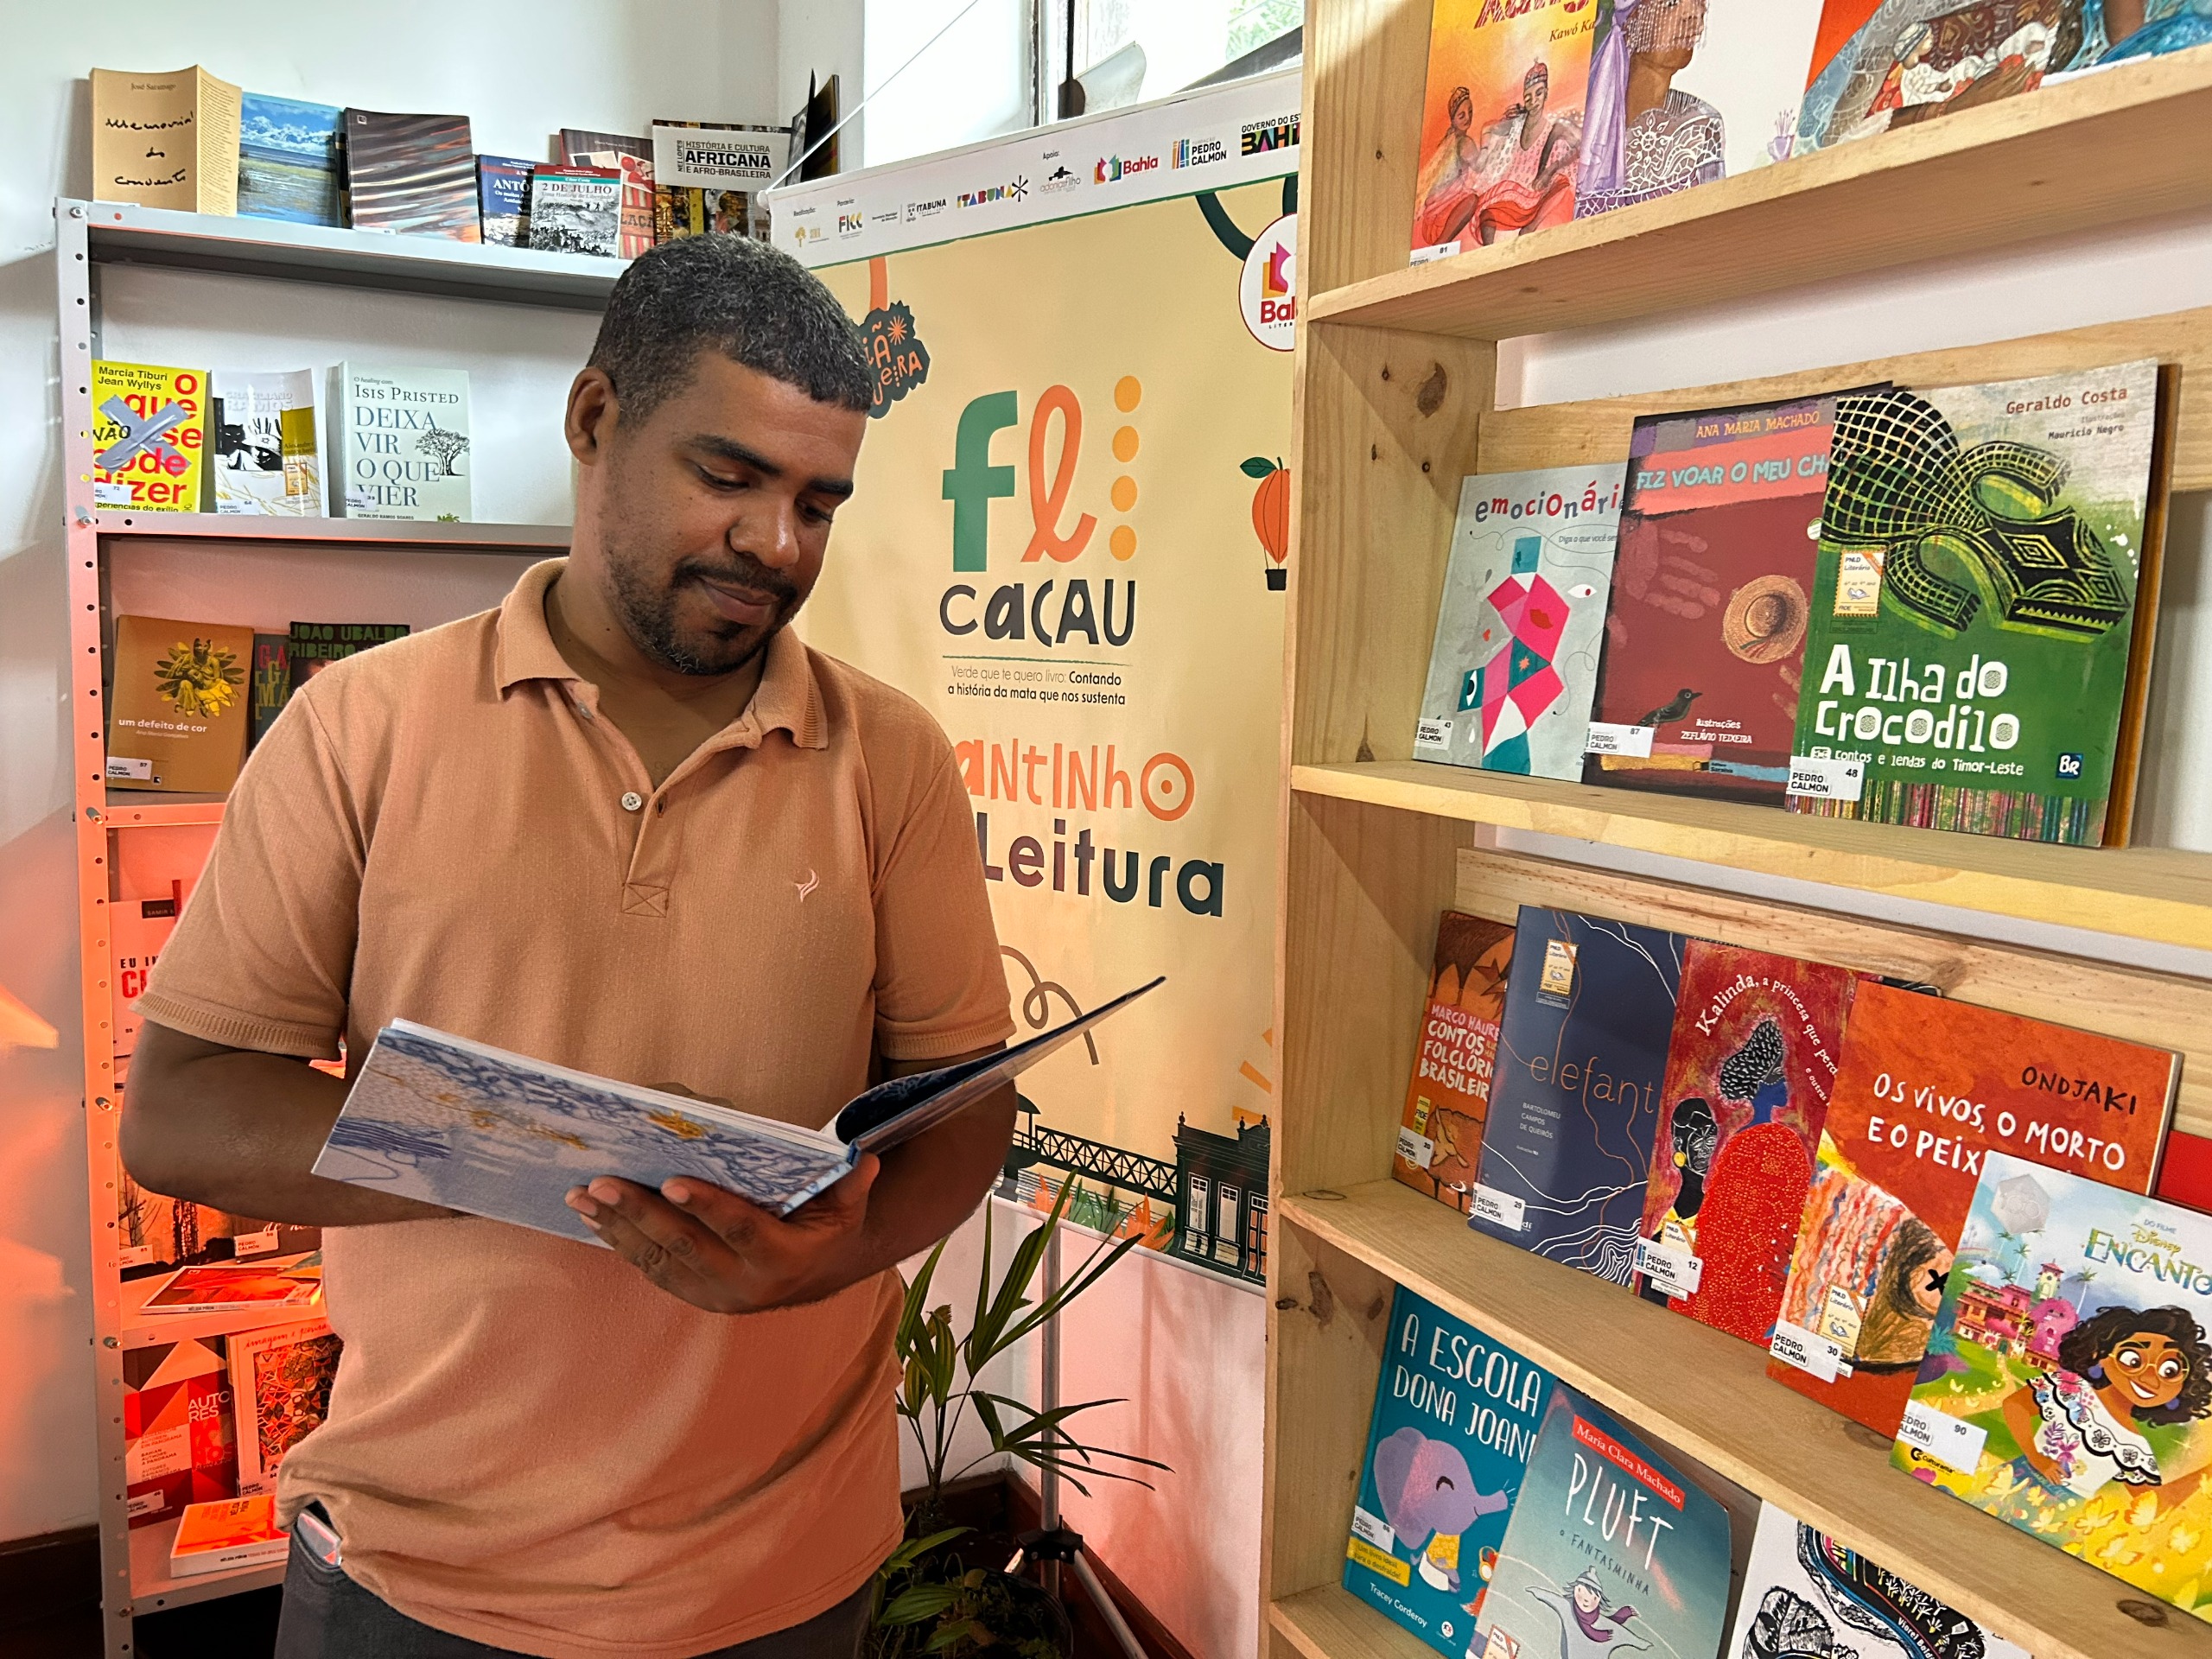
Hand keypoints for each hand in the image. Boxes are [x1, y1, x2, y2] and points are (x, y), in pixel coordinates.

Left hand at [564, 1155, 881, 1313]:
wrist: (818, 1275)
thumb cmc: (829, 1225)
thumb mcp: (848, 1206)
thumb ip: (851, 1184)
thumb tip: (863, 1159)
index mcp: (782, 1260)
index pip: (739, 1230)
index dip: (706, 1206)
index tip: (671, 1181)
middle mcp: (743, 1285)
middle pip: (685, 1246)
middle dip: (639, 1212)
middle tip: (602, 1183)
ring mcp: (714, 1293)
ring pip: (659, 1260)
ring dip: (617, 1227)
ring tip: (582, 1196)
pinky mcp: (693, 1294)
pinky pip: (651, 1269)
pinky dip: (621, 1243)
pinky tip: (594, 1218)